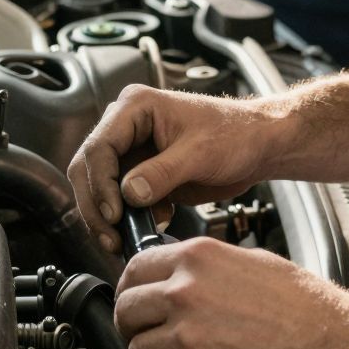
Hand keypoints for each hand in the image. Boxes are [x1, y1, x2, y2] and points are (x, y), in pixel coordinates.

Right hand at [66, 85, 277, 254]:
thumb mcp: (200, 153)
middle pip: (90, 169)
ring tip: (122, 240)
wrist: (258, 146)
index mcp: (136, 107)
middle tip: (110, 236)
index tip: (113, 214)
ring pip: (101, 188)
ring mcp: (134, 152)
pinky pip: (121, 200)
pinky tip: (152, 224)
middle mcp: (127, 127)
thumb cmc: (236, 134)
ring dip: (108, 217)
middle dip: (97, 206)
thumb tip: (129, 193)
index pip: (99, 147)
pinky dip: (128, 218)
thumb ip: (162, 173)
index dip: (100, 184)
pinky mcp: (143, 174)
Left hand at [114, 235, 348, 348]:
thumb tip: (175, 274)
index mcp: (196, 258)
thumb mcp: (248, 261)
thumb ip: (203, 267)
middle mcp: (185, 293)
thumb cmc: (301, 304)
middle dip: (134, 327)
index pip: (133, 270)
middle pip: (126, 313)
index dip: (130, 288)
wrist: (331, 342)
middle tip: (149, 334)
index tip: (134, 300)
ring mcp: (188, 336)